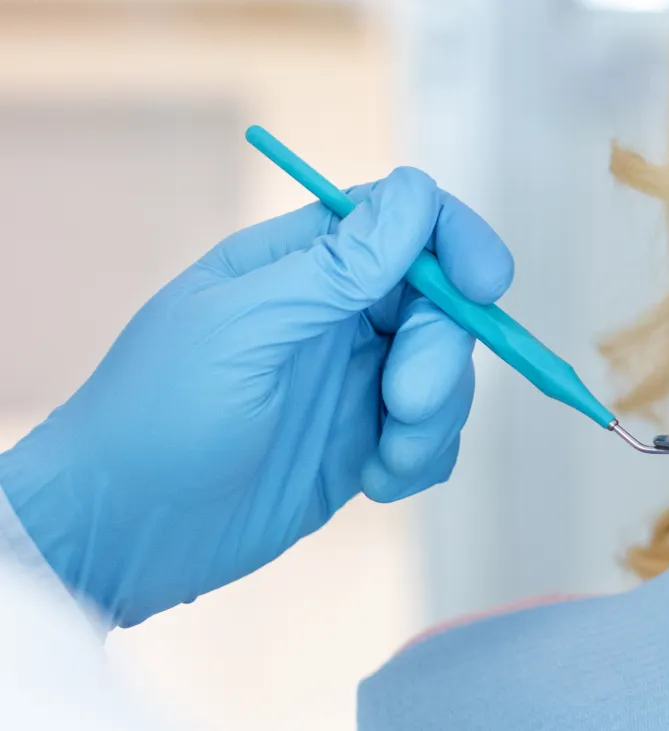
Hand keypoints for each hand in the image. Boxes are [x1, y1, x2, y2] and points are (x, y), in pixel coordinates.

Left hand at [0, 169, 512, 626]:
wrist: (120, 534)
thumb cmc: (157, 417)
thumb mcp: (246, 331)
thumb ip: (337, 269)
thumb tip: (418, 196)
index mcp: (299, 264)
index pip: (404, 221)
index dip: (455, 241)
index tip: (485, 286)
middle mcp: (334, 314)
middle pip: (440, 305)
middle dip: (440, 356)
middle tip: (405, 405)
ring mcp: (352, 380)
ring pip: (447, 374)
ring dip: (433, 421)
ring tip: (383, 463)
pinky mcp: (363, 444)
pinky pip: (433, 437)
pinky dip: (422, 461)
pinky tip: (373, 485)